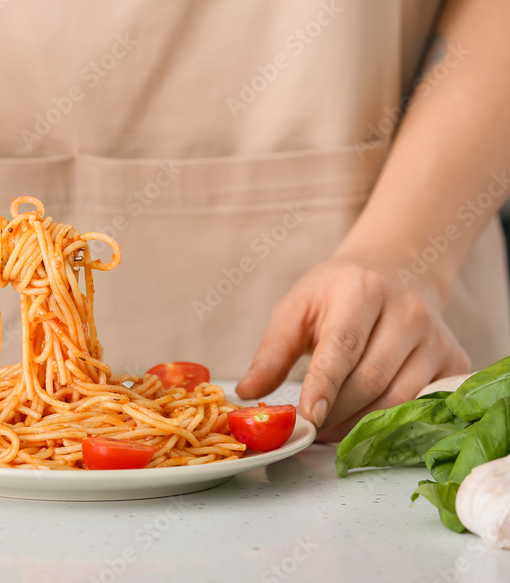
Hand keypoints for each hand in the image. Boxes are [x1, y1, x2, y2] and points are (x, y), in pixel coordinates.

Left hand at [235, 258, 470, 440]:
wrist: (396, 271)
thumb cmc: (336, 294)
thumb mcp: (297, 308)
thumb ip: (273, 351)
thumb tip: (247, 392)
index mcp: (362, 290)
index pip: (342, 346)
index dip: (324, 386)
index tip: (307, 417)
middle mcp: (408, 311)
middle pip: (371, 379)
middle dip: (336, 413)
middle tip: (309, 431)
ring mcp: (436, 337)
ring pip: (399, 398)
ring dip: (361, 424)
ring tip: (330, 431)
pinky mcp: (454, 360)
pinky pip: (424, 404)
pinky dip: (392, 423)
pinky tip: (365, 426)